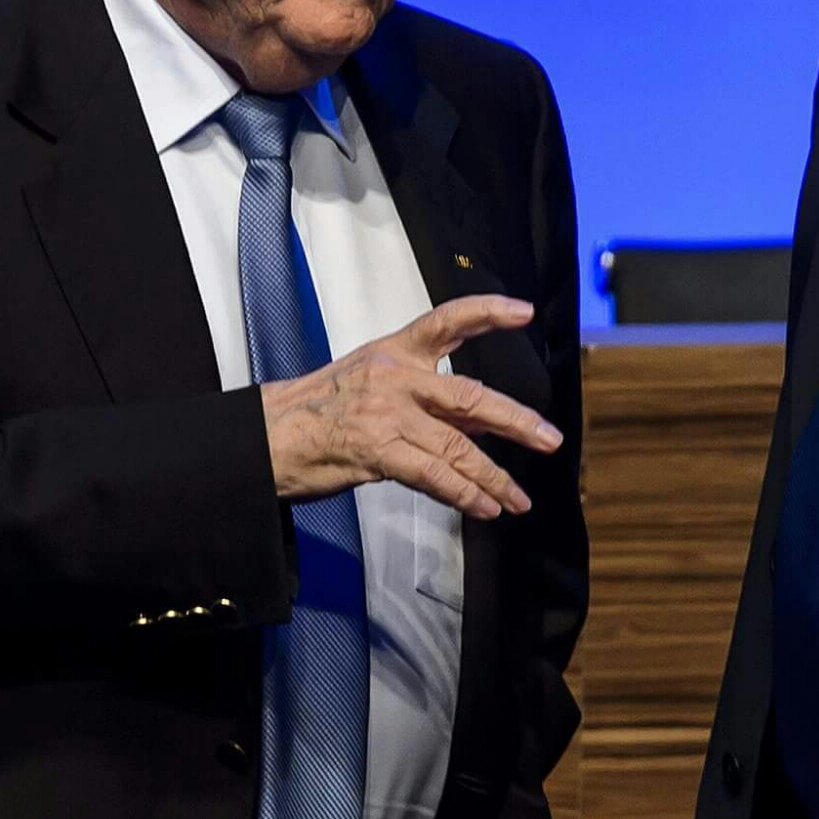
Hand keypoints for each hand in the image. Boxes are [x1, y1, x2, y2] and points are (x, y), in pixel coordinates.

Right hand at [258, 294, 561, 517]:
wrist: (268, 434)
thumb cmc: (321, 408)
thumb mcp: (374, 380)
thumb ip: (428, 396)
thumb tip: (482, 420)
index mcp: (396, 349)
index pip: (448, 320)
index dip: (488, 311)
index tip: (525, 311)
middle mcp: (397, 376)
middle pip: (471, 397)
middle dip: (516, 421)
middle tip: (549, 438)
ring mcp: (388, 413)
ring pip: (457, 446)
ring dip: (493, 477)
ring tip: (517, 498)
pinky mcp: (377, 450)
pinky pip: (433, 475)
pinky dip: (463, 493)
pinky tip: (485, 507)